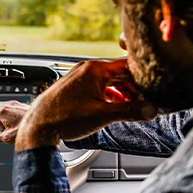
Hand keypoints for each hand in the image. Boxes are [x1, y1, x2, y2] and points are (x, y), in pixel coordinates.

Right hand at [0, 100, 29, 143]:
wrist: (47, 124)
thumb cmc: (29, 129)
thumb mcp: (7, 138)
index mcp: (3, 111)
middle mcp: (10, 105)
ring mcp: (17, 105)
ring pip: (3, 110)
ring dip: (1, 121)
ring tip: (7, 132)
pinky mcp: (24, 107)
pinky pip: (11, 111)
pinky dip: (9, 119)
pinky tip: (15, 128)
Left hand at [15, 58, 157, 150]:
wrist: (38, 126)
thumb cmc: (64, 118)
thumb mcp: (103, 115)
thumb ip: (130, 111)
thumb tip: (151, 110)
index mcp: (95, 69)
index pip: (128, 66)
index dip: (143, 77)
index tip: (154, 88)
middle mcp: (86, 69)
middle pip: (119, 73)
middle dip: (133, 87)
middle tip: (146, 100)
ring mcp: (78, 77)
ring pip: (108, 80)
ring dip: (121, 92)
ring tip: (131, 106)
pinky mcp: (73, 86)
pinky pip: (96, 86)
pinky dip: (107, 95)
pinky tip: (112, 107)